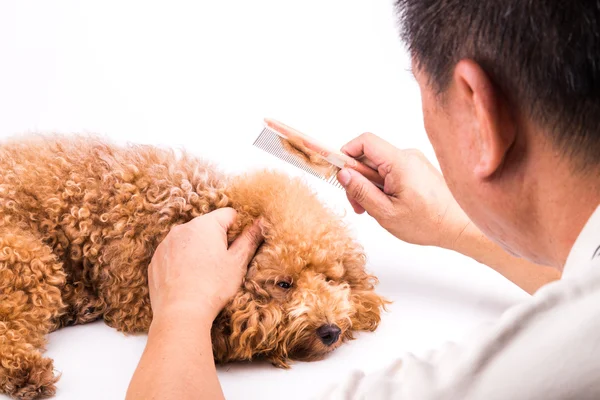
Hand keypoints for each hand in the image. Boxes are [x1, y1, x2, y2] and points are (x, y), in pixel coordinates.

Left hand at [148, 208, 262, 323]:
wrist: (180, 313)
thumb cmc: (212, 287)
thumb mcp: (237, 263)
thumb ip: (250, 239)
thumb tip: (261, 223)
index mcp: (205, 225)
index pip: (229, 214)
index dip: (238, 229)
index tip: (237, 248)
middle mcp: (182, 228)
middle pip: (207, 227)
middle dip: (217, 240)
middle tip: (222, 264)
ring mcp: (166, 244)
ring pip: (189, 240)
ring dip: (198, 251)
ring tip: (203, 275)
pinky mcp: (155, 260)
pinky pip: (174, 254)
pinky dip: (182, 262)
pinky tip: (188, 280)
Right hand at [336, 133, 470, 248]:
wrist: (460, 227)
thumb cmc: (428, 222)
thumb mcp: (386, 213)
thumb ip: (361, 191)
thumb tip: (342, 173)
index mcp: (400, 162)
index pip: (365, 141)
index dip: (346, 152)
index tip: (337, 171)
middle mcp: (407, 156)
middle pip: (369, 156)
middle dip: (357, 178)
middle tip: (357, 204)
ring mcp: (413, 162)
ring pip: (379, 166)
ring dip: (369, 185)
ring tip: (374, 209)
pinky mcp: (417, 170)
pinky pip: (391, 171)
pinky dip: (382, 186)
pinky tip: (387, 206)